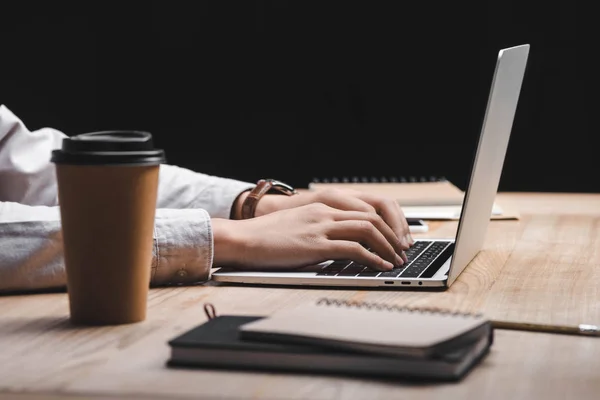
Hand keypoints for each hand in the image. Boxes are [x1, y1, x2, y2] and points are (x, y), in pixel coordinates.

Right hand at [212, 202, 407, 270]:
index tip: (393, 239)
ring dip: (387, 246)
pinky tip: (380, 267)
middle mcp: (324, 212)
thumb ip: (320, 229)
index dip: (384, 224)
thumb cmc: (266, 237)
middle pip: (371, 217)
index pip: (364, 209)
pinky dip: (372, 258)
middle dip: (392, 235)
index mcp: (321, 206)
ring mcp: (320, 226)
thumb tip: (341, 246)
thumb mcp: (298, 226)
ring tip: (395, 261)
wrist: (243, 238)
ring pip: (367, 230)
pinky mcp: (315, 244)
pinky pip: (353, 248)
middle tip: (401, 252)